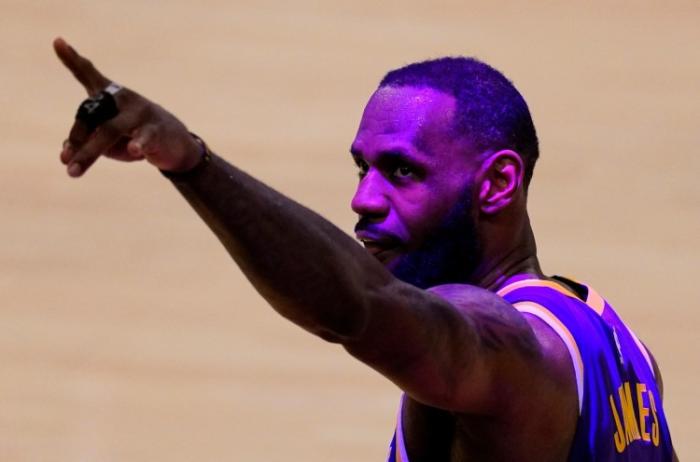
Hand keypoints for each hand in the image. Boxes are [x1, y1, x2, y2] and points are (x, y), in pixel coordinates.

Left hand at [54, 37, 202, 176]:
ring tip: (74, 170)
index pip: (88, 74)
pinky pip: (143, 138)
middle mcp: (123, 99)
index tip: (57, 41)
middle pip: (92, 116)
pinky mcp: (156, 131)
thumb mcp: (109, 139)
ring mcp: (140, 113)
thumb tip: (69, 152)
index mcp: (109, 96)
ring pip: (110, 131)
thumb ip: (87, 140)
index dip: (73, 59)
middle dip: (77, 138)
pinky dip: (138, 144)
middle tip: (64, 161)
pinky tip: (135, 150)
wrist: (175, 146)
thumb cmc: (135, 137)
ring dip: (90, 152)